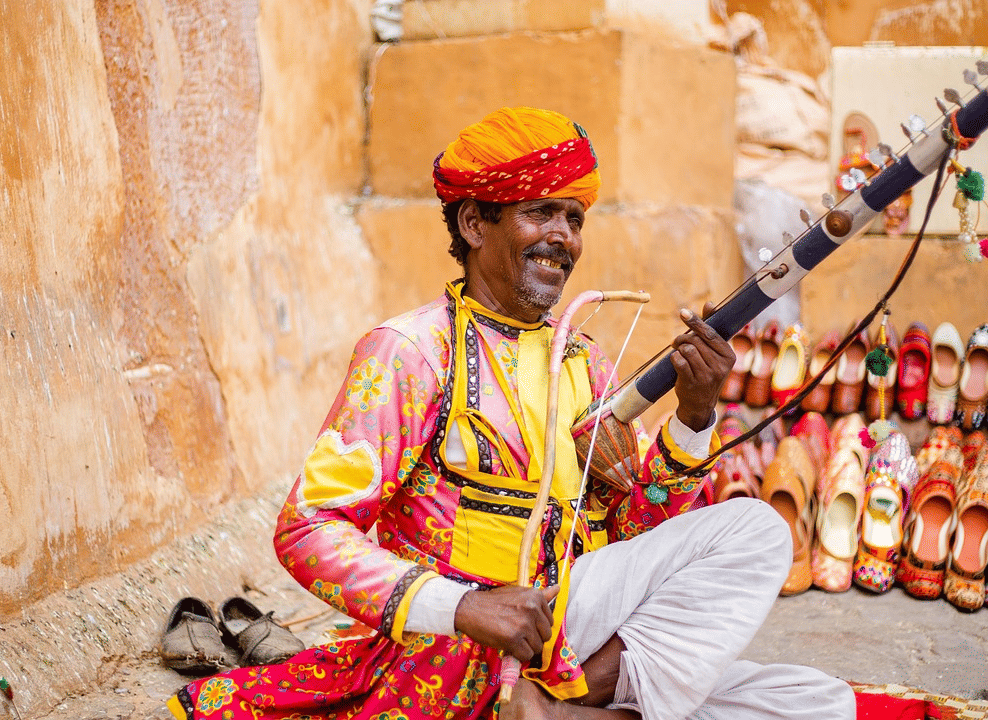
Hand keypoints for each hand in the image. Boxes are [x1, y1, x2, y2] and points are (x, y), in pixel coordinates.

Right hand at [453, 585, 559, 661]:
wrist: (470, 608)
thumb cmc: (494, 601)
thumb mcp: (518, 593)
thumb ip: (540, 595)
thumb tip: (557, 589)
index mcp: (536, 597)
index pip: (549, 621)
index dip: (537, 627)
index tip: (524, 624)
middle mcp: (532, 609)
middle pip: (546, 636)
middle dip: (533, 638)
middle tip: (517, 633)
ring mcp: (523, 624)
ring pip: (537, 647)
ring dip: (525, 647)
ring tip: (511, 638)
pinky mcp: (513, 639)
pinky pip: (525, 655)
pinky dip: (517, 655)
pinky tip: (507, 645)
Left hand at [670, 302, 734, 431]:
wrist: (700, 403)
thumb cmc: (706, 371)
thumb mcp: (713, 352)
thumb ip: (710, 328)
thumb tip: (710, 303)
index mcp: (729, 355)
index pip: (710, 333)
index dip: (696, 322)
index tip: (683, 313)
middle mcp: (721, 366)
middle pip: (696, 340)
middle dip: (683, 338)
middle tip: (677, 341)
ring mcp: (707, 376)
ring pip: (687, 349)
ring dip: (678, 348)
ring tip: (678, 352)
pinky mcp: (693, 382)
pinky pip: (678, 361)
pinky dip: (674, 358)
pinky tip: (676, 361)